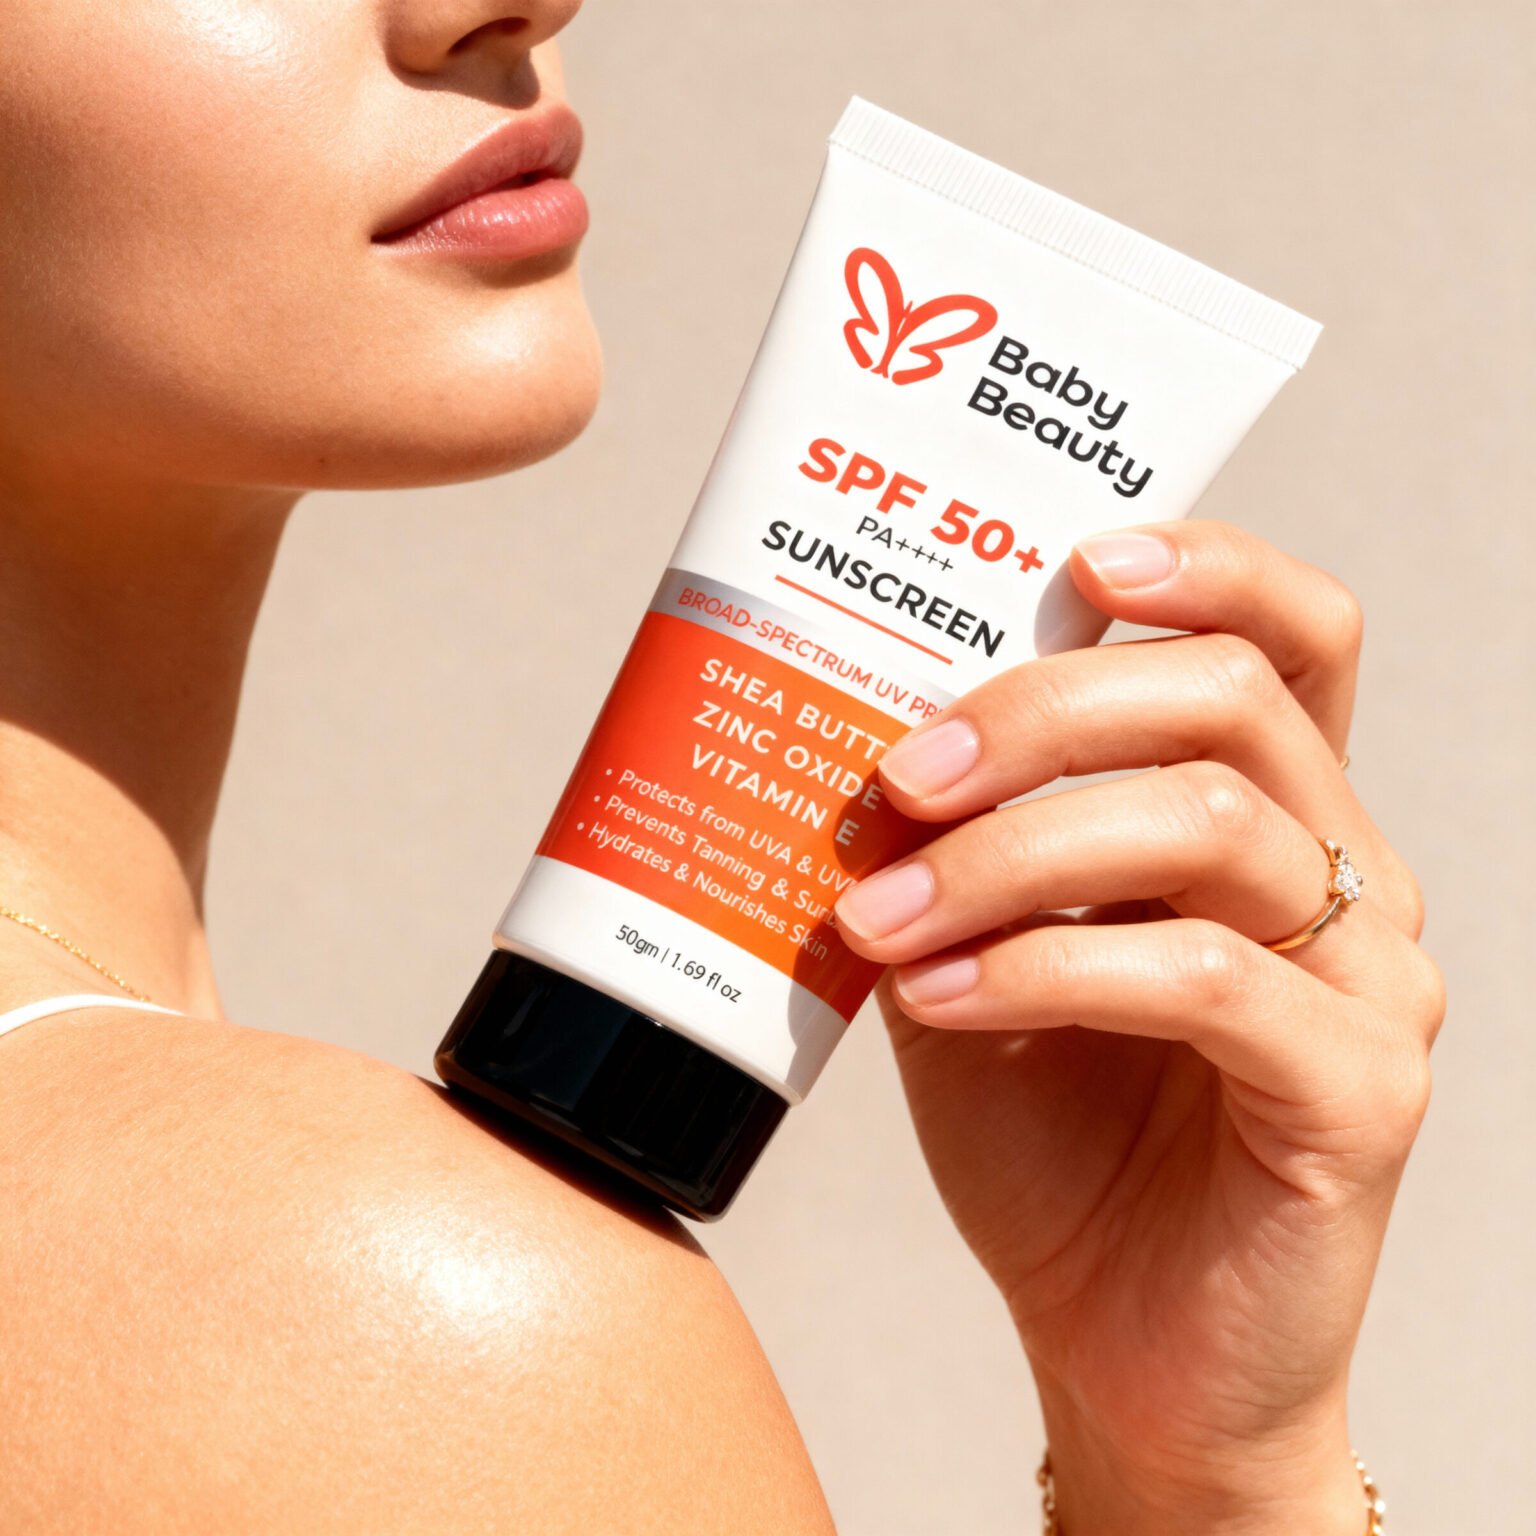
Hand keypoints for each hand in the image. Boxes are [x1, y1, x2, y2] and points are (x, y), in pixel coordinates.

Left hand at [834, 521, 1443, 1534]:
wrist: (1117, 1335)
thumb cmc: (1052, 1134)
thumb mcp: (978, 950)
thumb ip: (952, 847)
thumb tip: (857, 743)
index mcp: (1267, 815)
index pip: (1287, 637)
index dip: (1204, 567)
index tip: (1075, 561)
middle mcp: (1343, 873)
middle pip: (1228, 699)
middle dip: (1043, 711)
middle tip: (905, 771)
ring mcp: (1370, 981)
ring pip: (1206, 825)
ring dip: (1011, 853)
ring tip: (882, 908)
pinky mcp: (1357, 1092)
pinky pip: (1204, 979)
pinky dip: (1048, 968)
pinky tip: (943, 992)